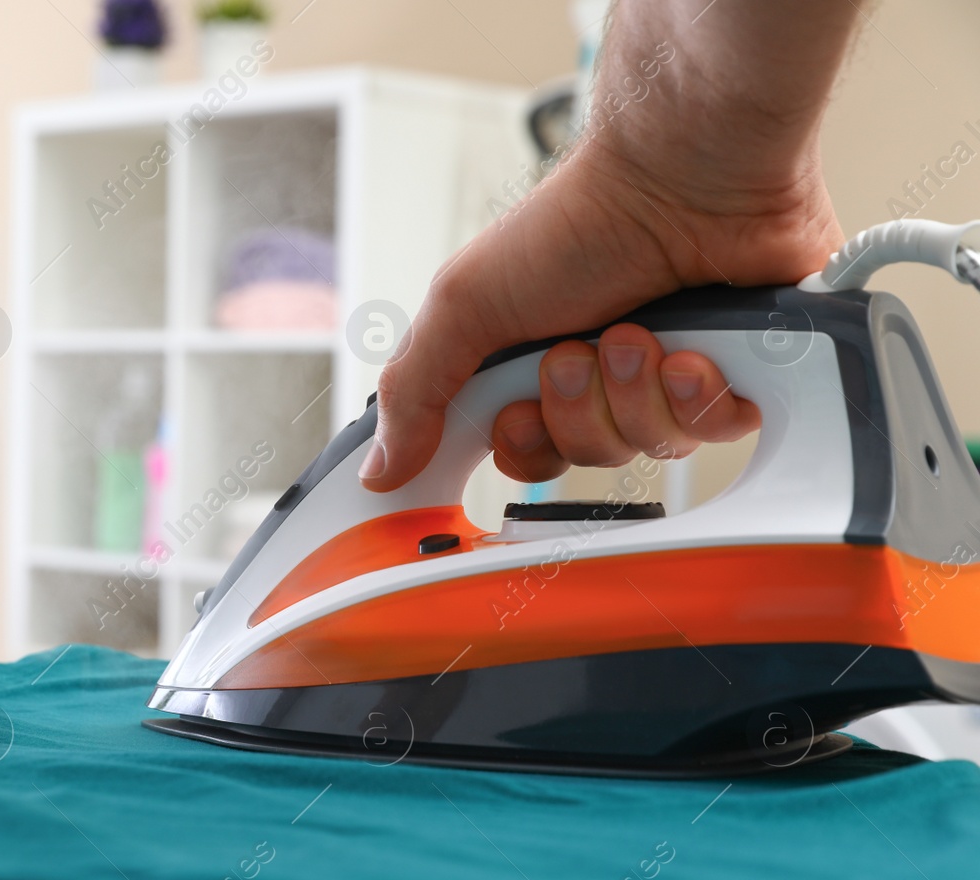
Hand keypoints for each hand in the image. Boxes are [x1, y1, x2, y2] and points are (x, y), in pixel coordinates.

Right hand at [358, 0, 854, 490]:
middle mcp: (603, 377)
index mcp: (536, 365)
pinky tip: (693, 351)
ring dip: (634, 390)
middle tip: (575, 353)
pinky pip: (714, 433)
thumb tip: (379, 468)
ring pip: (648, 448)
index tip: (517, 412)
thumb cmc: (575, 222)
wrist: (681, 176)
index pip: (524, 454)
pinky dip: (697, 393)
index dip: (523, 447)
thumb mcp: (463, 305)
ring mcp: (669, 379)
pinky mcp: (735, 377)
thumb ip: (413, 392)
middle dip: (578, 409)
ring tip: (636, 331)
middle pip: (586, 458)